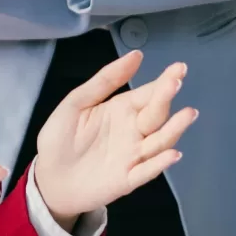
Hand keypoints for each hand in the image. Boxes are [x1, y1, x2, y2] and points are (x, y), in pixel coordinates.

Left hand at [27, 50, 195, 219]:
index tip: (179, 68)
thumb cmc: (61, 138)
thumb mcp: (77, 102)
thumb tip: (137, 55)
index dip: (164, 81)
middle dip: (167, 97)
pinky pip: (146, 171)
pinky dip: (159, 164)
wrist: (48, 177)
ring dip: (174, 129)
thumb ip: (106, 80)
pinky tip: (172, 154)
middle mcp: (134, 131)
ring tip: (187, 114)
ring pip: (160, 142)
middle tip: (176, 82)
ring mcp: (133, 156)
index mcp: (123, 109)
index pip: (149, 93)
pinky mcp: (127, 180)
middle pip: (157, 114)